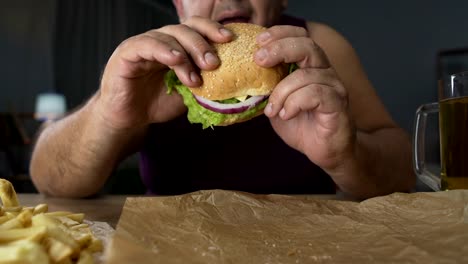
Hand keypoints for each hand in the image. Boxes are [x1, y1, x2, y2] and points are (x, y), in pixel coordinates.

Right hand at [97, 17, 232, 129]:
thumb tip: (232, 84)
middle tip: (214, 63)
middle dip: (203, 44)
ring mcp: (144, 43)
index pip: (197, 28)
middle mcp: (162, 40)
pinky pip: (146, 44)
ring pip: (169, 36)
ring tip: (194, 78)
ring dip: (186, 55)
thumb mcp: (188, 94)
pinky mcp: (127, 52)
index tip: (230, 40)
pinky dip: (163, 50)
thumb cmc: (157, 103)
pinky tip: (175, 60)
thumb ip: (206, 84)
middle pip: (186, 28)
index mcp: (178, 45)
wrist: (129, 118)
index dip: (213, 29)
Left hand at [255, 25, 354, 170]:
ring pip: (306, 75)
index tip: (259, 41)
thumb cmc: (303, 126)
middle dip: (280, 49)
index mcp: (311, 67)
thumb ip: (268, 88)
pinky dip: (295, 103)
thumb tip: (243, 76)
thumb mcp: (278, 104)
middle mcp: (325, 72)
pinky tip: (286, 115)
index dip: (281, 33)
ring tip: (272, 110)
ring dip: (282, 91)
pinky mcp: (338, 104)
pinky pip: (315, 94)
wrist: (325, 152)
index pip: (301, 37)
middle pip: (307, 46)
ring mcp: (334, 87)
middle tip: (259, 60)